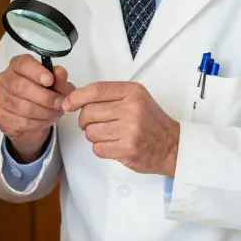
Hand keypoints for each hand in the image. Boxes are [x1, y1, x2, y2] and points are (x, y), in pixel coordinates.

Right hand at [0, 55, 77, 161]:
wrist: (33, 119)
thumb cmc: (44, 96)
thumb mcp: (57, 86)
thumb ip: (59, 79)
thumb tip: (60, 72)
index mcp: (17, 66)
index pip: (22, 63)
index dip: (37, 71)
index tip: (50, 80)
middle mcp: (5, 79)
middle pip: (21, 87)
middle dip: (45, 97)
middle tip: (58, 102)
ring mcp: (0, 98)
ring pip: (23, 107)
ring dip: (44, 112)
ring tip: (53, 112)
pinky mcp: (1, 117)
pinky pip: (22, 122)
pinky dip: (38, 123)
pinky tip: (43, 120)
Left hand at [63, 81, 179, 176]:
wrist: (172, 145)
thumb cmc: (150, 122)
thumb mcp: (135, 99)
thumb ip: (108, 96)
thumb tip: (73, 100)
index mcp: (132, 92)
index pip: (95, 90)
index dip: (76, 97)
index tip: (68, 104)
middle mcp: (132, 109)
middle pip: (88, 113)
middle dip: (85, 121)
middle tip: (94, 124)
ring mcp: (130, 130)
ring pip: (91, 132)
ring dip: (94, 135)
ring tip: (109, 135)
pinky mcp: (127, 149)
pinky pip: (97, 148)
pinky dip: (101, 148)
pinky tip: (114, 145)